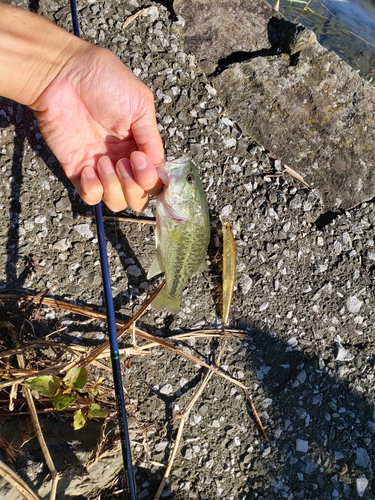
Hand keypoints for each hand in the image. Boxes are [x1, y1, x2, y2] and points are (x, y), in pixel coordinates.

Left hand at [31, 43, 163, 211]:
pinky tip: (89, 168)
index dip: (151, 178)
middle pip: (138, 198)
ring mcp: (100, 168)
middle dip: (134, 186)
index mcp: (141, 147)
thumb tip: (158, 166)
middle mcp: (123, 162)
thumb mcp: (140, 104)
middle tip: (123, 161)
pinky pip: (90, 197)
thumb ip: (151, 138)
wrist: (63, 74)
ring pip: (116, 202)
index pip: (155, 180)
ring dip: (114, 187)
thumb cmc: (103, 80)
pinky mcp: (77, 170)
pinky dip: (93, 189)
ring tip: (103, 161)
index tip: (140, 158)